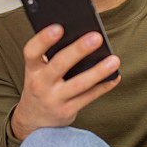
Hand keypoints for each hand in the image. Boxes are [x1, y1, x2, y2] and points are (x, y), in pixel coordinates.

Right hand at [11, 24, 120, 139]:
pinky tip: (115, 76)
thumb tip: (84, 37)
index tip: (59, 27)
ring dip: (98, 71)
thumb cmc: (42, 85)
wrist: (34, 119)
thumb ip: (53, 56)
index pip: (31, 51)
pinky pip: (89, 97)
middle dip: (78, 50)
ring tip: (114, 60)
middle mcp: (40, 84)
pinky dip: (103, 86)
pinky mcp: (67, 111)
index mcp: (32, 69)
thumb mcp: (39, 71)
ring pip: (79, 84)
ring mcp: (53, 100)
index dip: (44, 39)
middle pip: (59, 65)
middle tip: (96, 37)